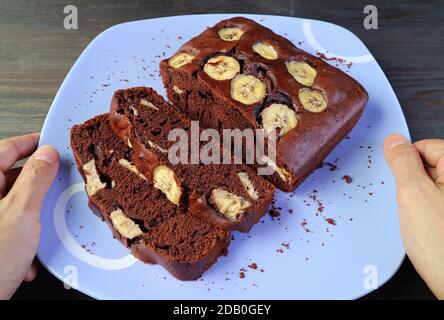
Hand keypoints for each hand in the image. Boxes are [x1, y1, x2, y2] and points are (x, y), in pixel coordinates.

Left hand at [0, 133, 58, 298]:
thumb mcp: (22, 212)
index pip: (6, 149)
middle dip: (37, 188)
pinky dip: (24, 237)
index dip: (30, 143)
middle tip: (56, 186)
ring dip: (32, 219)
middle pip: (12, 178)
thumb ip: (36, 178)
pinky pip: (11, 226)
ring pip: (15, 205)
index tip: (49, 142)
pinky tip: (27, 253)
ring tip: (40, 230)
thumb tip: (47, 155)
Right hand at [384, 134, 443, 298]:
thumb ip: (403, 162)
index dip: (407, 161)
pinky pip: (435, 205)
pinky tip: (425, 228)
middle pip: (430, 166)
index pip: (427, 146)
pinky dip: (425, 213)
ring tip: (420, 219)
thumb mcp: (413, 194)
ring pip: (431, 188)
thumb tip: (395, 142)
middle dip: (411, 182)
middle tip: (410, 202)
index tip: (399, 177)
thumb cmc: (443, 245)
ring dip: (417, 199)